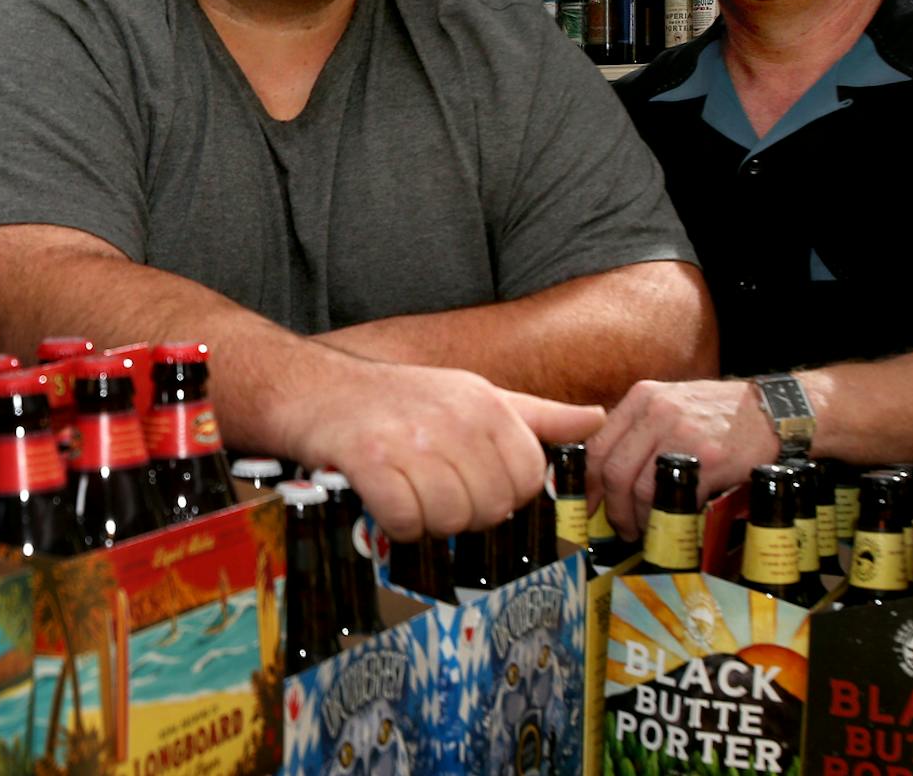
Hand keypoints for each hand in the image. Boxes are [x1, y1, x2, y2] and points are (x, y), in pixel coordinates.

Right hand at [293, 361, 605, 541]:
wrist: (314, 388)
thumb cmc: (399, 399)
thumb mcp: (473, 394)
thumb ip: (537, 415)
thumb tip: (598, 418)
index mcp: (487, 404)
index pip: (526, 480)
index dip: (501, 497)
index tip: (470, 487)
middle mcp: (455, 418)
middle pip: (489, 508)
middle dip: (463, 516)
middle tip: (433, 495)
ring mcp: (411, 439)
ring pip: (448, 519)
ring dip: (426, 522)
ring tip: (406, 496)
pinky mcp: (369, 459)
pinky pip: (404, 520)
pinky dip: (394, 524)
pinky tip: (382, 501)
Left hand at [585, 378, 779, 539]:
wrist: (773, 412)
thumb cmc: (720, 412)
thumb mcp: (672, 402)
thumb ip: (639, 426)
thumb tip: (605, 467)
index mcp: (643, 398)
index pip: (598, 445)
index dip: (588, 482)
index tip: (590, 503)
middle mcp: (658, 412)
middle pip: (614, 471)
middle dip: (611, 507)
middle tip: (619, 525)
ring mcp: (684, 435)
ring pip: (640, 488)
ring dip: (636, 518)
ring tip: (643, 529)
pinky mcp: (710, 460)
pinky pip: (676, 498)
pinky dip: (668, 518)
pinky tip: (671, 524)